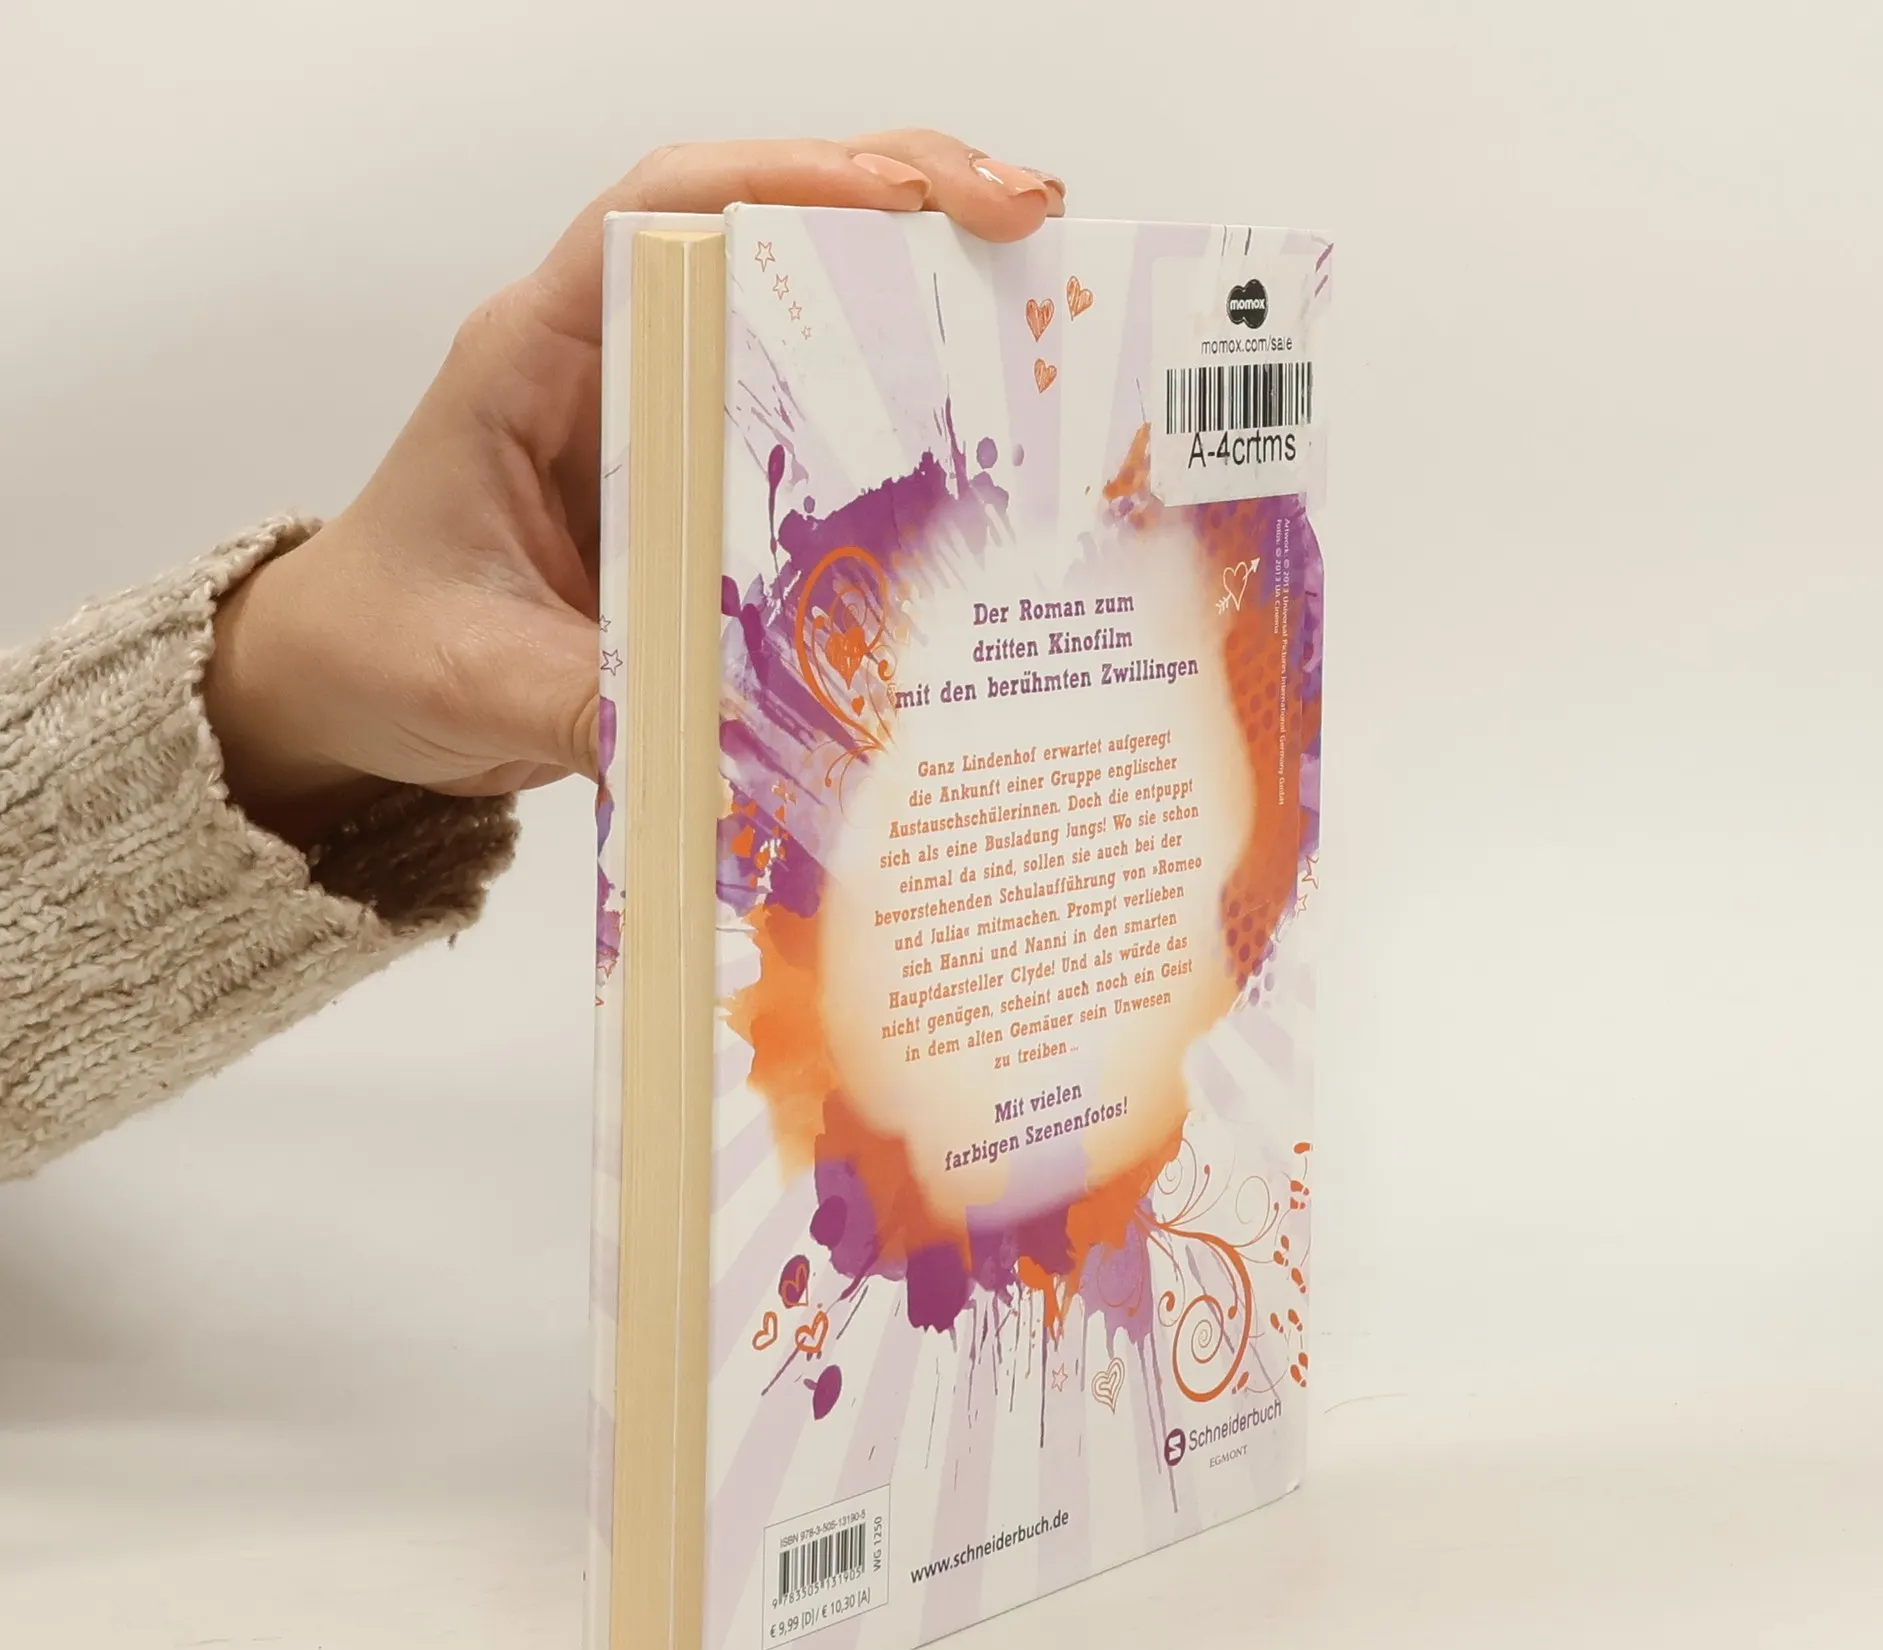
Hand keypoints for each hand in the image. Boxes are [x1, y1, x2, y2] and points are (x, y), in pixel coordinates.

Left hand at [204, 133, 1066, 846]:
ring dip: (918, 297)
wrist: (353, 689)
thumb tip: (727, 747)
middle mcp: (610, 365)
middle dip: (902, 203)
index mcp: (535, 357)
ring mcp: (664, 422)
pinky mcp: (701, 493)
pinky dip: (898, 422)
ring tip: (1041, 301)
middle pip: (762, 228)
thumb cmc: (382, 647)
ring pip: (802, 316)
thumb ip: (583, 704)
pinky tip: (982, 445)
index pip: (660, 213)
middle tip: (1031, 223)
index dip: (787, 181)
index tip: (905, 201)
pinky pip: (810, 433)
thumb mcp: (472, 679)